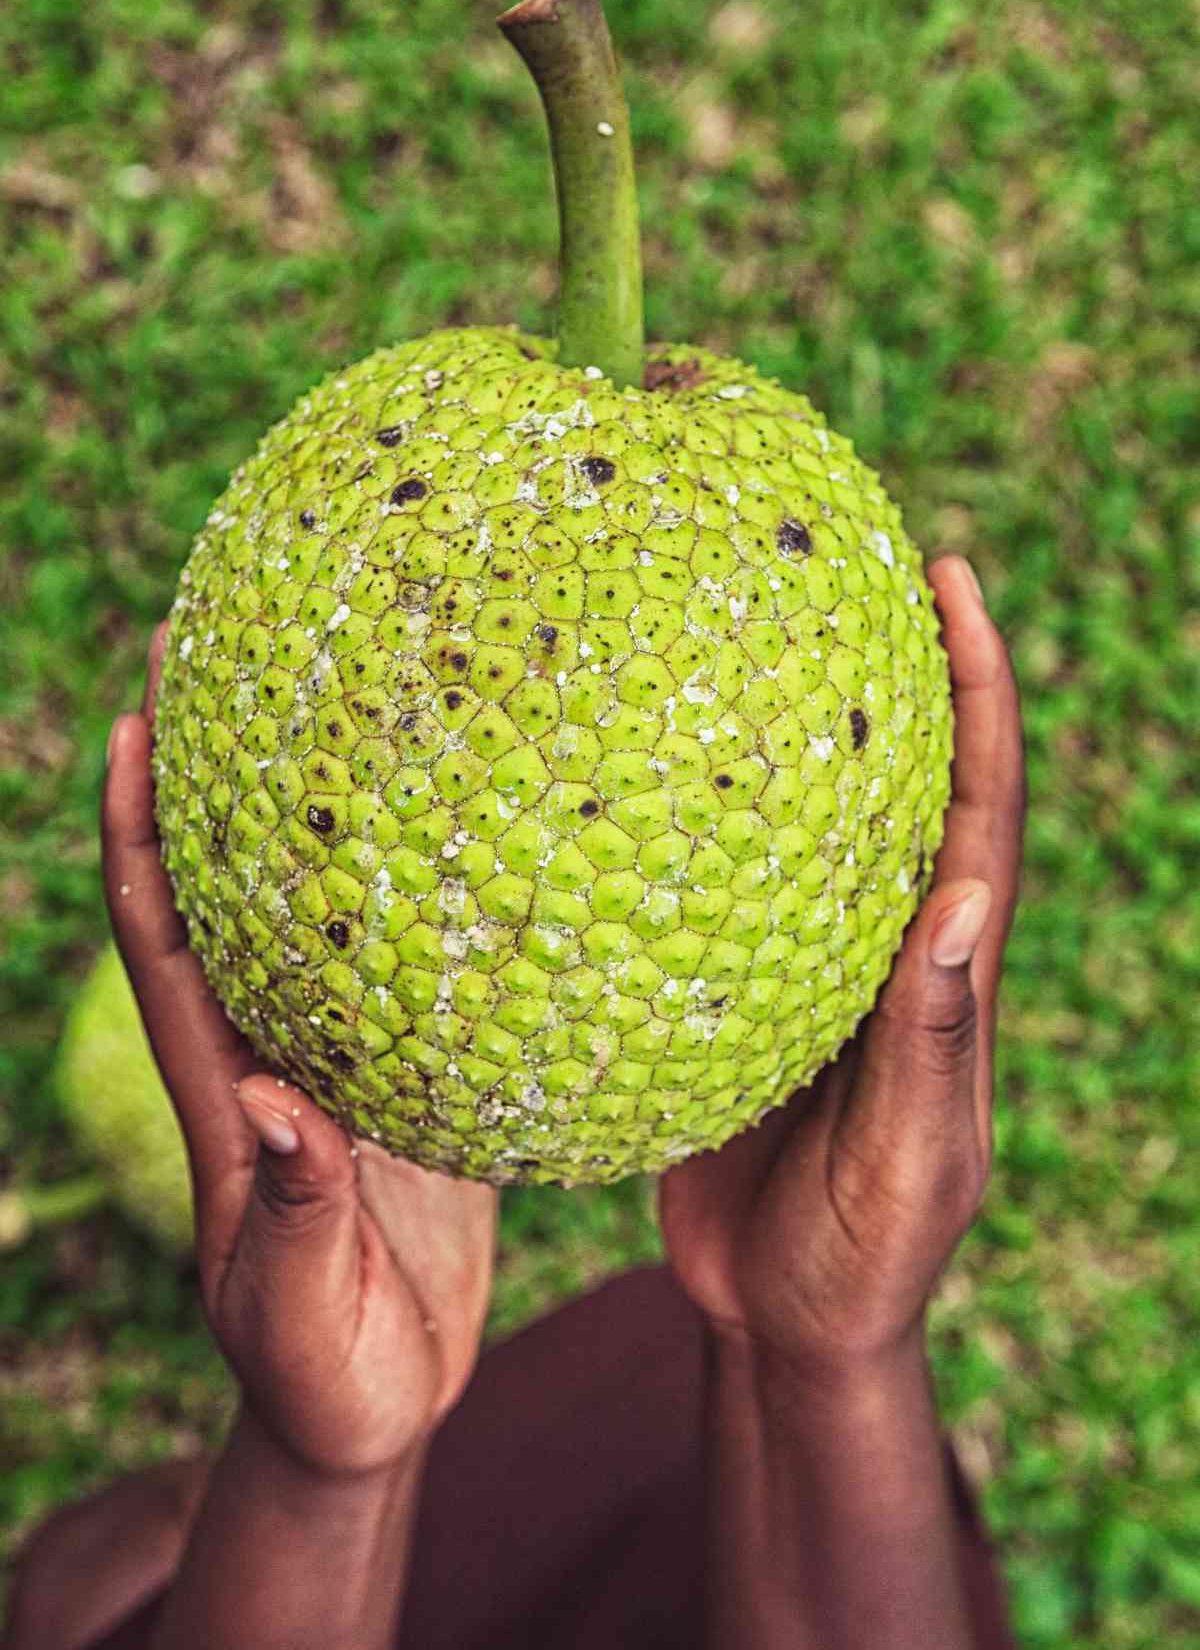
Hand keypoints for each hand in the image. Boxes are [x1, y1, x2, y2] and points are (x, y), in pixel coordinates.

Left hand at [102, 626, 496, 1480]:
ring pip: (312, 905)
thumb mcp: (300, 1316)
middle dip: (212, 768)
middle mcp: (270, 1047)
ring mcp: (333, 1057)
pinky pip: (400, 961)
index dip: (137, 827)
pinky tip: (467, 828)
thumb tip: (276, 1109)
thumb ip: (292, 1218)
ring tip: (351, 700)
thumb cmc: (324, 1376)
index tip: (134, 716)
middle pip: (225, 880)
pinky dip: (415, 886)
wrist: (376, 1406)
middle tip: (231, 648)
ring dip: (312, 807)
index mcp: (224, 1090)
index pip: (162, 935)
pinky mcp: (400, 1080)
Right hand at [659, 555, 1024, 1375]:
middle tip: (854, 554)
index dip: (979, 695)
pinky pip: (725, 884)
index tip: (957, 583)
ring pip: (815, 820)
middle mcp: (889, 948)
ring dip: (798, 726)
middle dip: (899, 667)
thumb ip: (929, 1042)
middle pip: (907, 781)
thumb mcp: (908, 1163)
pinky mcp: (743, 994)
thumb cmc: (866, 1261)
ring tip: (746, 624)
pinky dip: (700, 818)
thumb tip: (968, 900)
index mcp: (948, 976)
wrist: (788, 1327)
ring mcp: (814, 965)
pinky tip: (634, 771)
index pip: (979, 808)